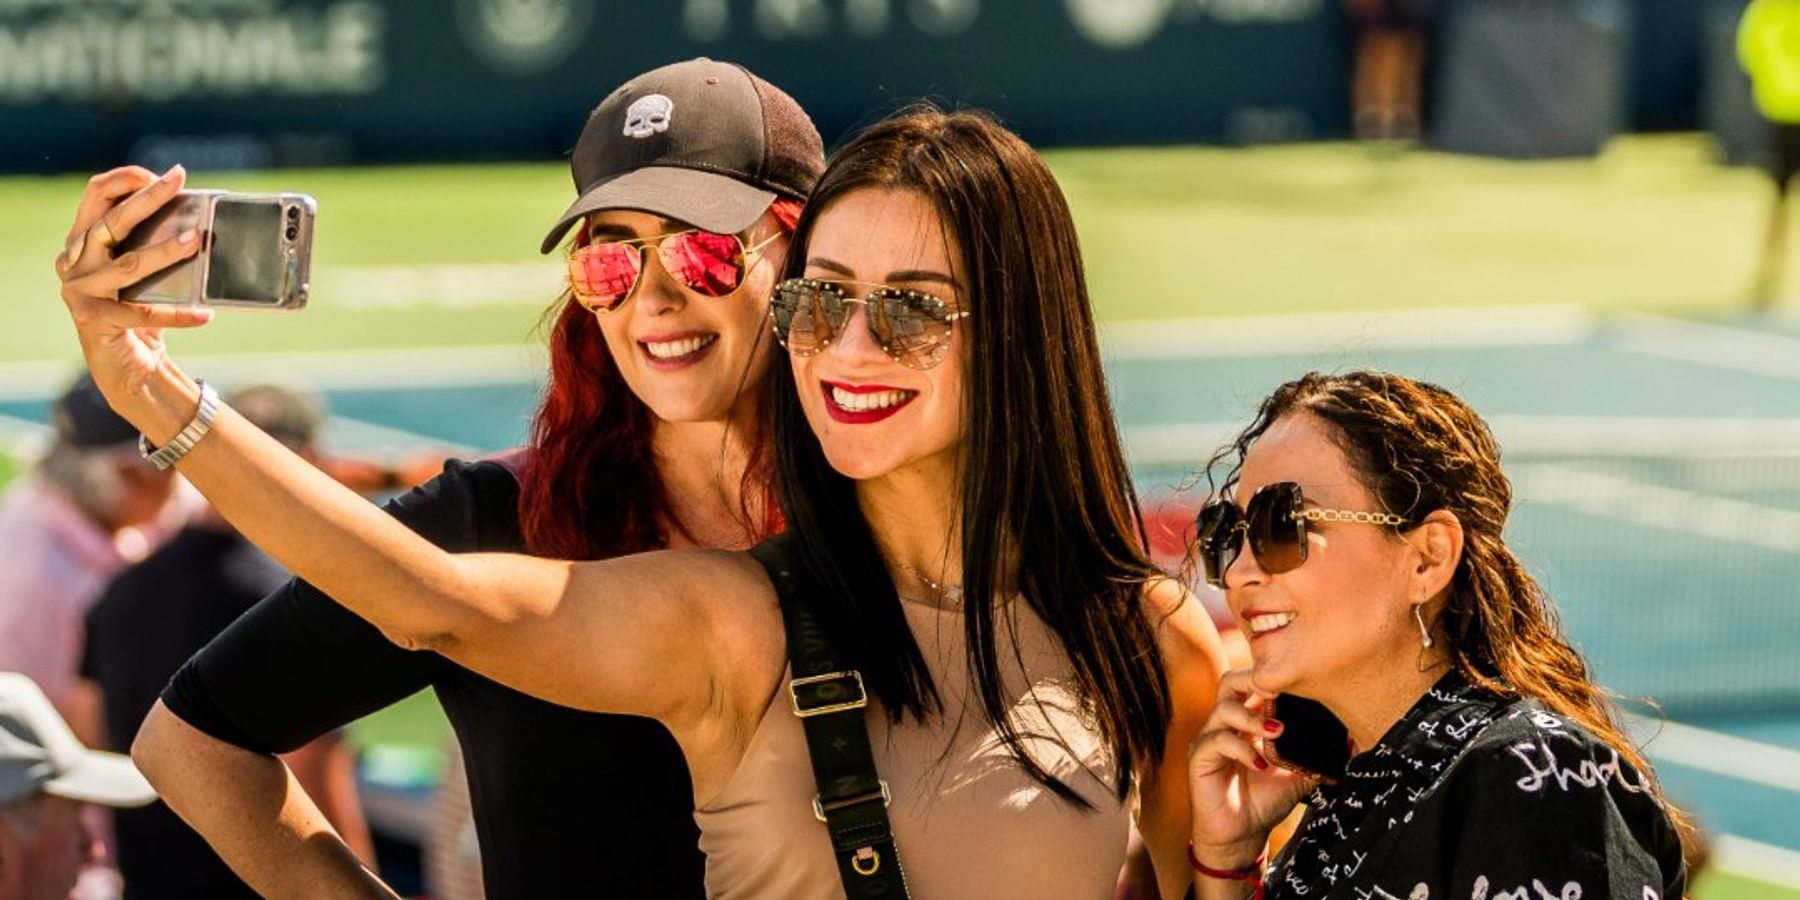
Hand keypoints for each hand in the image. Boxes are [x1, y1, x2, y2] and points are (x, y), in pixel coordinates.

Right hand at [55, 166, 213, 417]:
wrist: (124, 366)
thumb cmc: (137, 311)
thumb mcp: (141, 273)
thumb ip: (151, 245)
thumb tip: (197, 221)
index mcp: (82, 241)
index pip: (95, 195)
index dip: (126, 179)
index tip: (164, 174)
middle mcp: (73, 262)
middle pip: (111, 222)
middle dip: (148, 198)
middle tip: (178, 179)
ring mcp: (79, 291)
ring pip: (129, 264)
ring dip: (166, 251)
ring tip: (198, 241)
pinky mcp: (94, 320)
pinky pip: (145, 313)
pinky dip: (180, 314)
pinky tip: (206, 315)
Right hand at [1186, 668, 1317, 867]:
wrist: (1243, 835)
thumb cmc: (1265, 801)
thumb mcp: (1298, 775)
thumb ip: (1317, 756)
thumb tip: (1352, 743)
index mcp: (1247, 721)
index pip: (1252, 683)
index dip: (1270, 677)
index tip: (1297, 681)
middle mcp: (1225, 724)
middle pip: (1229, 683)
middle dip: (1253, 681)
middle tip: (1277, 691)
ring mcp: (1210, 739)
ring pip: (1223, 709)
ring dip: (1252, 717)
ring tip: (1276, 731)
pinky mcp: (1200, 759)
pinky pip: (1217, 741)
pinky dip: (1242, 748)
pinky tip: (1260, 764)